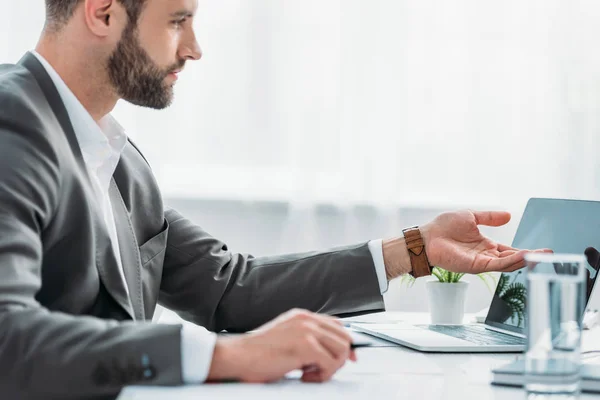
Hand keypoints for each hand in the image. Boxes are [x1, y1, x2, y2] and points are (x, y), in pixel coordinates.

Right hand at [207, 309, 355, 382]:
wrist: (238, 356)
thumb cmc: (257, 352)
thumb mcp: (286, 337)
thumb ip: (305, 338)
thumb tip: (327, 352)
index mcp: (302, 316)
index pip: (337, 325)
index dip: (345, 343)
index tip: (347, 358)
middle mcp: (306, 320)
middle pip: (344, 337)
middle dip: (339, 358)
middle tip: (321, 370)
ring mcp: (306, 331)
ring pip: (342, 350)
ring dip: (330, 367)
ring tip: (310, 373)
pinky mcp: (305, 346)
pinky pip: (331, 363)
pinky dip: (322, 375)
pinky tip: (304, 376)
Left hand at [420, 210, 550, 274]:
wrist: (427, 235)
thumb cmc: (443, 227)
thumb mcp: (471, 217)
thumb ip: (489, 217)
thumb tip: (509, 215)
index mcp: (485, 245)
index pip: (510, 250)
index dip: (526, 251)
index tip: (543, 250)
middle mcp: (485, 255)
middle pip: (512, 260)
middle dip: (531, 258)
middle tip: (549, 255)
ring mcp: (481, 262)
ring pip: (507, 264)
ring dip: (524, 260)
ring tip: (540, 256)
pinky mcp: (475, 266)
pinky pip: (496, 265)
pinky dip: (510, 261)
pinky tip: (522, 257)